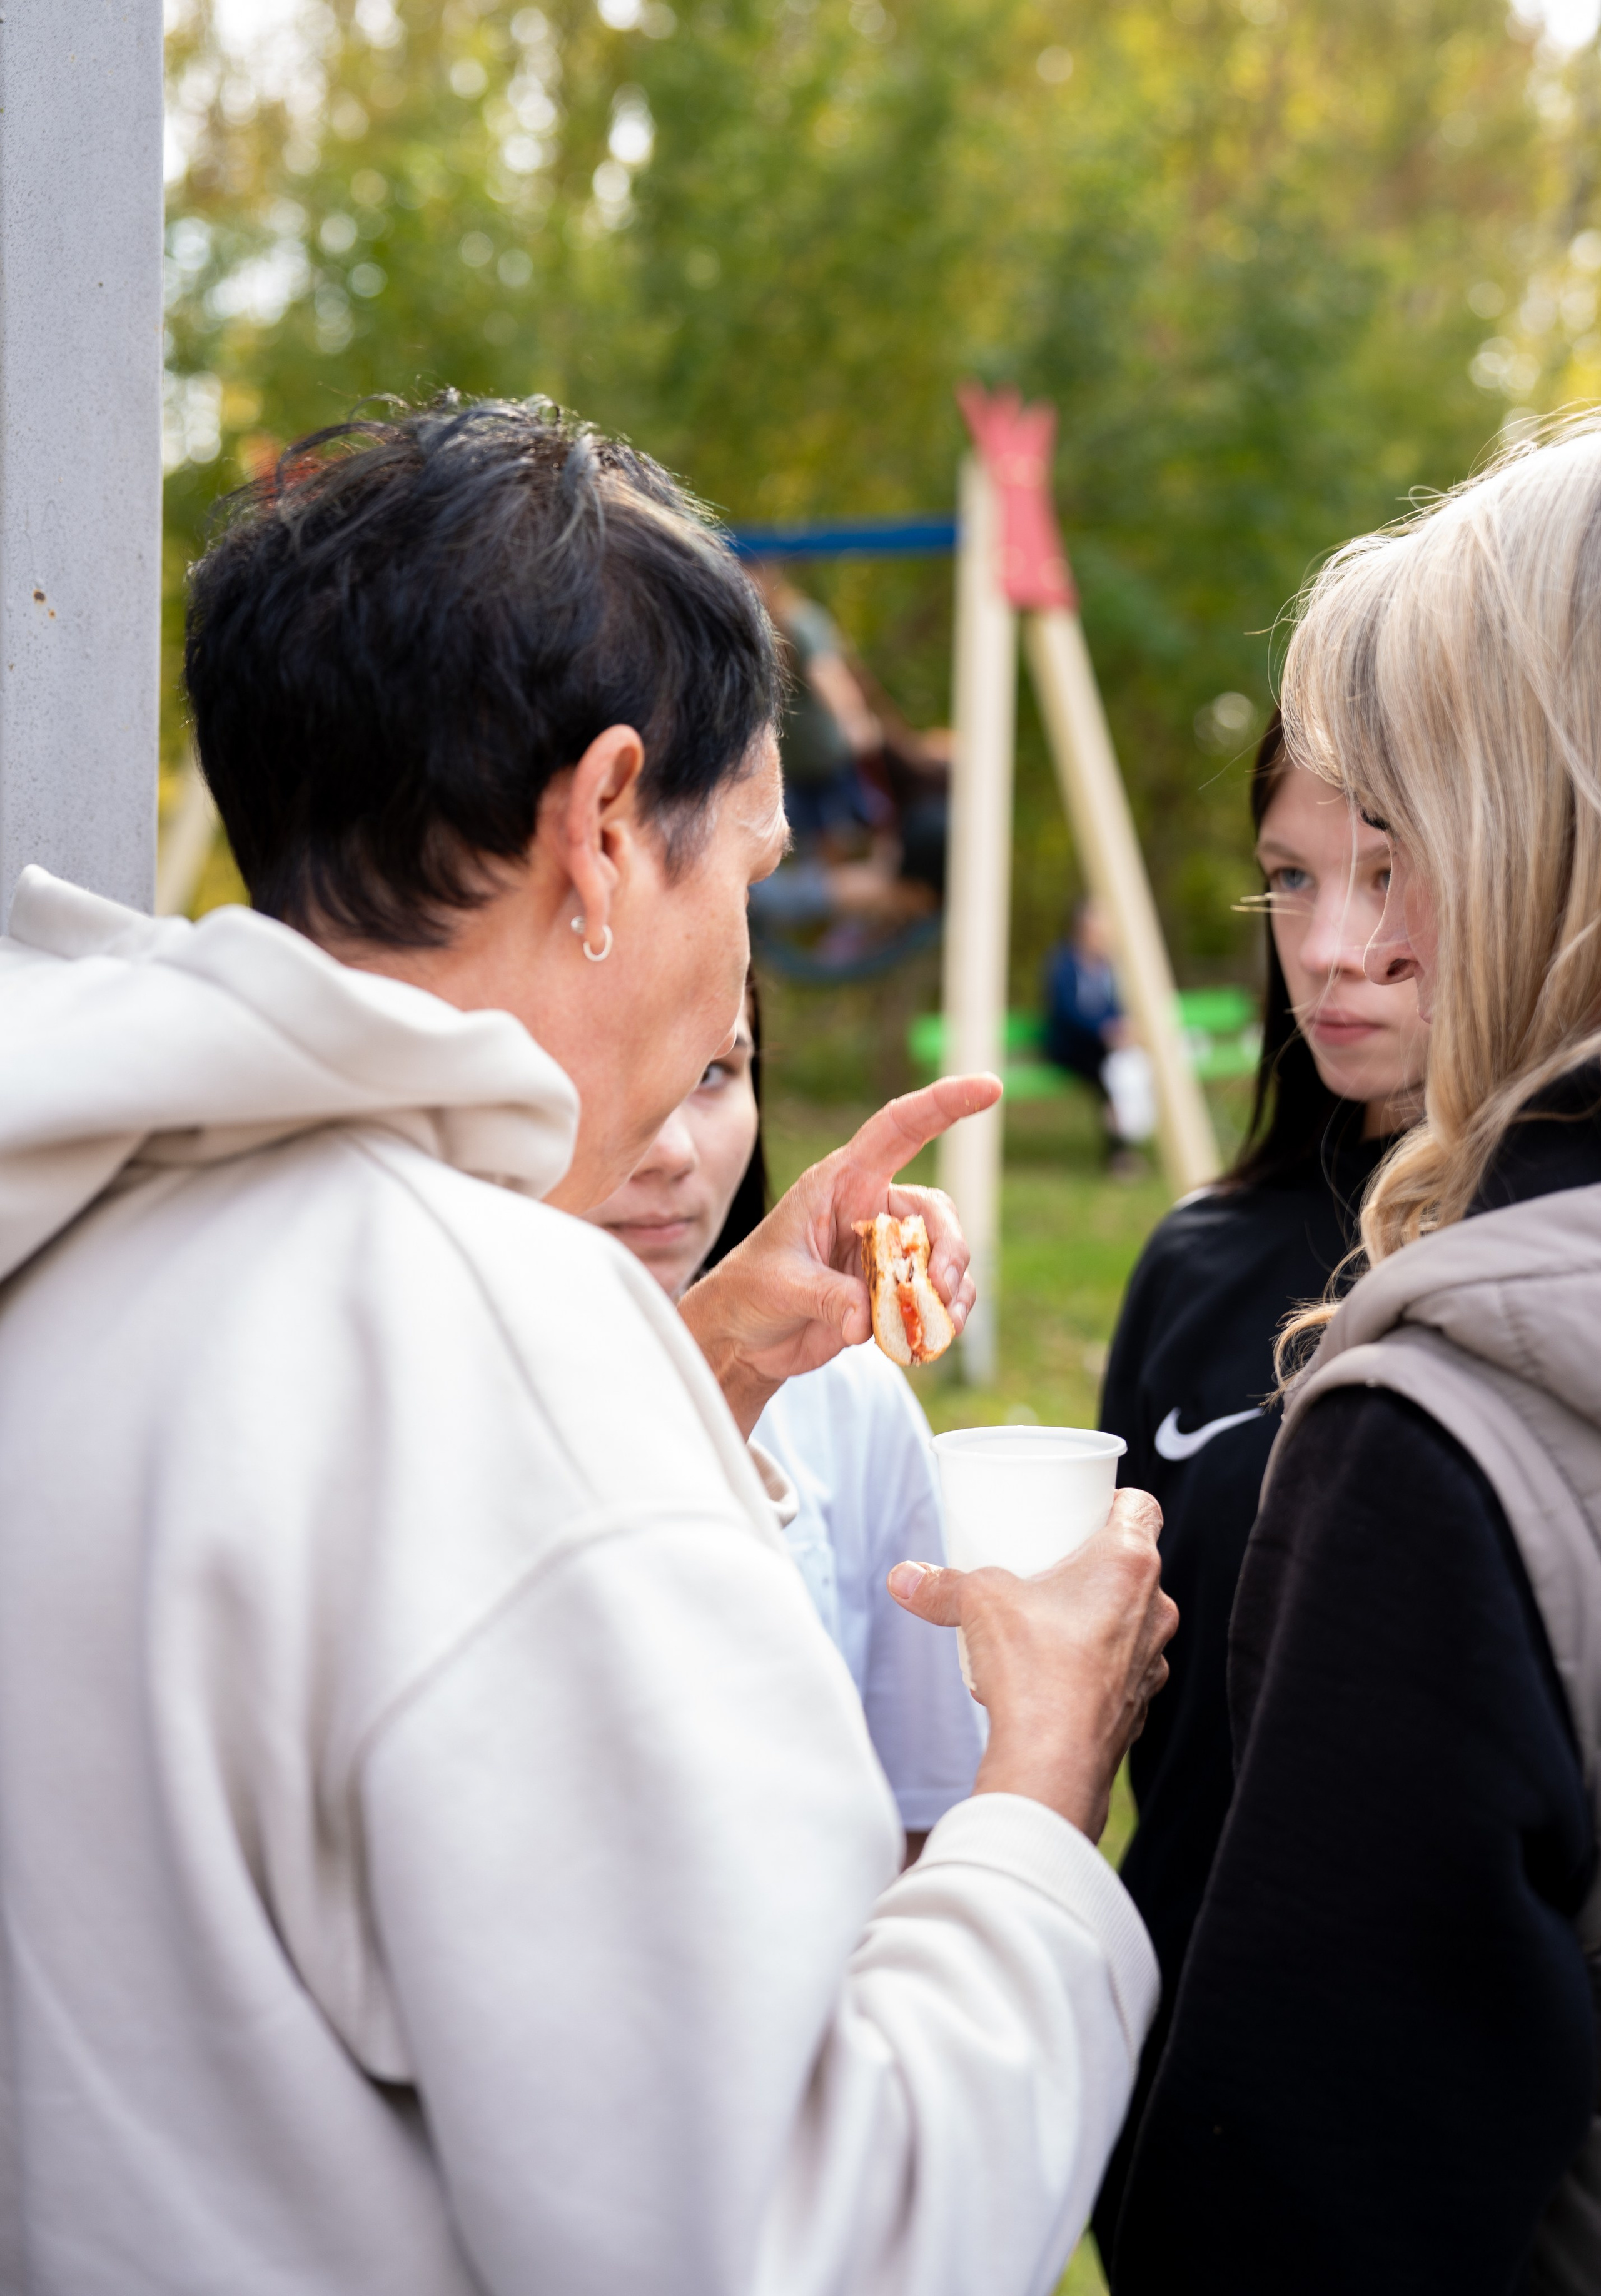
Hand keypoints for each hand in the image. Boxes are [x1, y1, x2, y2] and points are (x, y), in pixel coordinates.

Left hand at [678, 1073, 1001, 1434]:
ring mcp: (888, 1249)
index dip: (943, 1103)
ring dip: (951, 1289)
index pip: (898, 1128)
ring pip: (946, 1254)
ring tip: (939, 1323)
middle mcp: (872, 1206)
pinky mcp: (895, 1288)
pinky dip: (945, 1314)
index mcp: (841, 1181)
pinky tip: (932, 1338)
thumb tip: (865, 1319)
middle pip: (936, 1210)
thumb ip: (826, 1296)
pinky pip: (940, 1292)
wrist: (745, 1336)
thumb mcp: (780, 1285)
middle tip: (939, 1288)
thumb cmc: (751, 1291)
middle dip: (949, 1249)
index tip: (989, 1087)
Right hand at [887, 1490, 1175, 1841]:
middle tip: (1050, 1565)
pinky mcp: (1139, 1703)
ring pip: (1129, 1620)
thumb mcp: (978, 1603)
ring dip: (1093, 1616)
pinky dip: (1091, 1665)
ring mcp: (1154, 1660)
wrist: (1053, 1760)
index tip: (1082, 1510)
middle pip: (1133, 1565)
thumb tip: (903, 1578)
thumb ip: (940, 1585)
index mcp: (1130, 1564)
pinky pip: (1119, 1669)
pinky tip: (1051, 1674)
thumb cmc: (1032, 1667)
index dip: (1116, 1501)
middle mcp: (1155, 1608)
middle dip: (1092, 1563)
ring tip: (1045, 1624)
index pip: (1144, 1508)